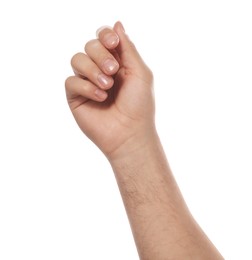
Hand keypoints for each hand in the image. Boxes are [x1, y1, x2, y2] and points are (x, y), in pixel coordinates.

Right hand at [65, 22, 155, 160]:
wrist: (129, 133)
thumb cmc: (139, 105)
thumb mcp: (140, 72)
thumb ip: (128, 48)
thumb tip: (117, 24)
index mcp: (117, 62)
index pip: (103, 38)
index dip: (105, 35)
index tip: (113, 43)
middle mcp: (100, 70)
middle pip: (90, 45)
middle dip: (101, 55)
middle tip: (113, 71)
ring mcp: (87, 83)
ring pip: (77, 59)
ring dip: (93, 70)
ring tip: (107, 86)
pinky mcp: (75, 97)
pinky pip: (71, 81)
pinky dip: (86, 87)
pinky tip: (100, 98)